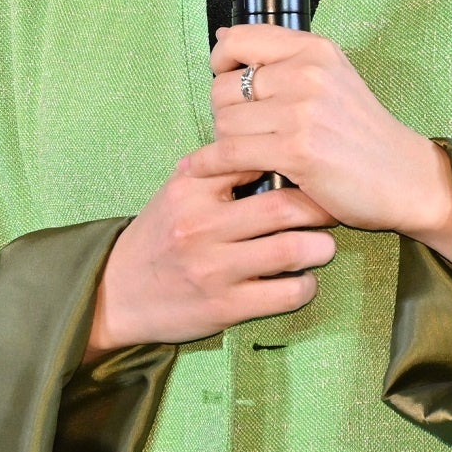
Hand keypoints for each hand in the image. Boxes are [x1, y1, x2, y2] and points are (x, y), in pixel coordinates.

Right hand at [84, 156, 339, 360]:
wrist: (117, 293)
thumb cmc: (159, 236)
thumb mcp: (178, 192)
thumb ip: (219, 169)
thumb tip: (275, 144)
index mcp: (191, 189)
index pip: (257, 160)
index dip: (294, 162)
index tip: (313, 168)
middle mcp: (202, 227)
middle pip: (285, 206)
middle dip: (321, 206)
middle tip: (334, 207)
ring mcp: (215, 269)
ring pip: (293, 250)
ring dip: (322, 247)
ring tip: (323, 245)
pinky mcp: (226, 308)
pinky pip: (287, 294)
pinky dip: (306, 285)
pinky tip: (302, 279)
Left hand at [202, 25, 451, 260]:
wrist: (403, 177)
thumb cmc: (362, 133)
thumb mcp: (331, 77)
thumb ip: (282, 58)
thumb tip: (222, 35)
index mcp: (314, 49)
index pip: (238, 39)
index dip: (220, 62)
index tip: (225, 80)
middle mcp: (307, 73)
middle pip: (223, 88)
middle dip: (225, 114)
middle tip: (245, 132)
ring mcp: (301, 111)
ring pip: (224, 123)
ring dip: (226, 144)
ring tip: (249, 153)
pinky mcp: (296, 150)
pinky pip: (230, 153)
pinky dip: (211, 164)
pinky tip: (209, 168)